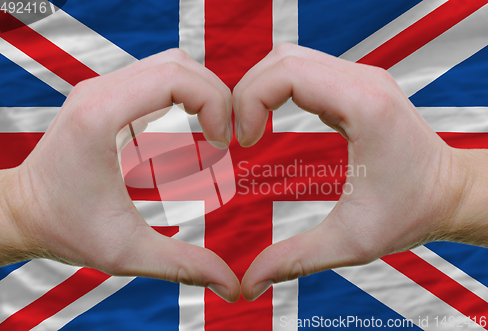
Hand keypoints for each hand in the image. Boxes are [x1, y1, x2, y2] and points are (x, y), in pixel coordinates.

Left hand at [0, 49, 239, 302]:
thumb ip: (183, 265)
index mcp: (102, 116)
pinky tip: (193, 126)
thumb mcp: (127, 252)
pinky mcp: (106, 96)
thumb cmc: (65, 229)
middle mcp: (99, 91)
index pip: (176, 77)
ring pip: (170, 64)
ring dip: (201, 93)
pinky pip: (156, 77)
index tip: (223, 144)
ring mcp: (101, 88)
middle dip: (215, 96)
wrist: (22, 212)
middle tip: (225, 139)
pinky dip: (185, 95)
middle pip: (179, 64)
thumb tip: (231, 285)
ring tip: (213, 132)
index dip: (215, 104)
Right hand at [233, 43, 476, 300]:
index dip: (249, 101)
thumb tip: (248, 283)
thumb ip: (294, 259)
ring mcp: (361, 77)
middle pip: (282, 58)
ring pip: (290, 58)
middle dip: (246, 92)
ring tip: (250, 128)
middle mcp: (363, 80)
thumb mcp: (351, 242)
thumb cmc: (412, 213)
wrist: (450, 193)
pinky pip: (305, 69)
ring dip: (260, 88)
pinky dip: (277, 88)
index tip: (243, 142)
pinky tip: (271, 120)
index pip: (286, 73)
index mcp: (364, 106)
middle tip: (238, 136)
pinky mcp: (357, 84)